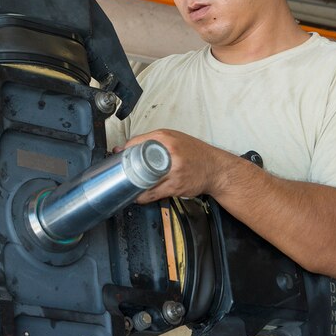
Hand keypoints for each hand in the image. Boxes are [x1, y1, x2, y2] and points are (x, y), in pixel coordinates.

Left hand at [115, 129, 233, 203]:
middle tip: (121, 173)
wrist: (216, 169)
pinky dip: (142, 196)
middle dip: (126, 169)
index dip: (124, 151)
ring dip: (132, 185)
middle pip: (137, 161)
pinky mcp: (175, 186)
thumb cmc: (194, 153)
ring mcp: (172, 170)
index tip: (119, 157)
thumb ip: (152, 141)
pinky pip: (153, 194)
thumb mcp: (173, 139)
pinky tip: (138, 196)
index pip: (136, 142)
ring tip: (126, 186)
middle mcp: (169, 152)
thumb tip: (124, 148)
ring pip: (143, 180)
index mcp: (166, 138)